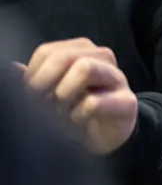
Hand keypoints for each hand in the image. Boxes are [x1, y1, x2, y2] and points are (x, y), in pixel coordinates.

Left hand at [23, 38, 137, 154]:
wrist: (109, 134)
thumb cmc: (77, 108)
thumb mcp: (53, 92)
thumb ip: (36, 78)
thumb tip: (12, 68)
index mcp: (83, 50)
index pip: (47, 52)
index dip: (32, 75)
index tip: (31, 96)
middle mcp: (103, 58)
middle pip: (64, 56)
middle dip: (45, 83)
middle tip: (40, 105)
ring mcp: (118, 78)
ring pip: (85, 68)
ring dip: (64, 94)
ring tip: (61, 111)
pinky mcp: (127, 101)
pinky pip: (93, 102)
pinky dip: (77, 116)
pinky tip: (78, 122)